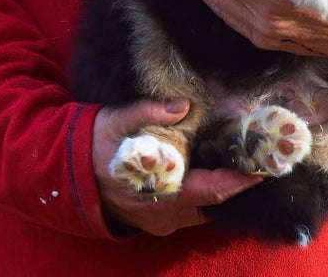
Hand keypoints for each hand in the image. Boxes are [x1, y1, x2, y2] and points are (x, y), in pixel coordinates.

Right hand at [92, 100, 263, 235]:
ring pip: (203, 210)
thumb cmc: (93, 144)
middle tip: (259, 160)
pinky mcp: (156, 220)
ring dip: (221, 189)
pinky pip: (191, 211)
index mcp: (160, 193)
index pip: (213, 190)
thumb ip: (148, 111)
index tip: (265, 168)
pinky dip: (205, 194)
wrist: (62, 172)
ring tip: (241, 164)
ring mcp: (160, 221)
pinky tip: (215, 173)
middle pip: (214, 203)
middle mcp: (164, 214)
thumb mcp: (116, 120)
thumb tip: (183, 105)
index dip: (241, 180)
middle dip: (237, 184)